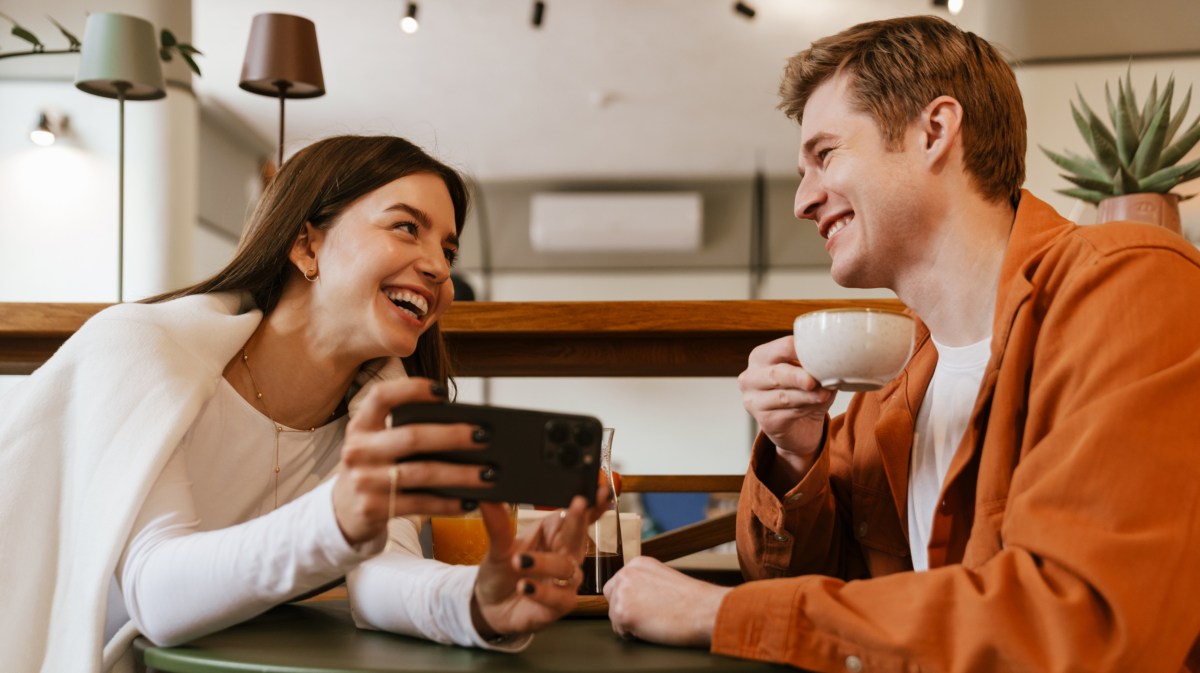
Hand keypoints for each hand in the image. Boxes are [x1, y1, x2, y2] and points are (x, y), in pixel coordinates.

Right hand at [332, 377, 488, 544]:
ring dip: (460, 474)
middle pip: (412, 437)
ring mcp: (364, 481)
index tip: (442, 392)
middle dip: (453, 435)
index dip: (411, 390)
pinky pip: (420, 504)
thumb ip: (406, 431)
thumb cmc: (374, 468)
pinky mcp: (373, 509)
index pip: (382, 396)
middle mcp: (358, 450)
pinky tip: (471, 501)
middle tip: (484, 437)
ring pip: (421, 473)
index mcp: (361, 426)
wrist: (342, 511)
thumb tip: (464, 429)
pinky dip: (448, 503)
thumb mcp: (377, 444)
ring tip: (489, 474)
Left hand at [471, 486, 608, 637]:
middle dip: (579, 519)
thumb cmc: (501, 572)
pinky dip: (542, 591)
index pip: (575, 514)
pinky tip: (524, 586)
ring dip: (544, 562)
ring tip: (518, 561)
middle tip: (578, 503)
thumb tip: (487, 498)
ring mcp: (565, 580)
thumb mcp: (497, 547)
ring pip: (566, 567)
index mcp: (554, 533)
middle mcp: (565, 554)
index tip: (595, 490)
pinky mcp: (561, 604)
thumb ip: (498, 524)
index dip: (590, 502)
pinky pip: (559, 597)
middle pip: (578, 535)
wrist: (490, 607)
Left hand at [604, 556, 730, 647]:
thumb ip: (645, 582)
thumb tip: (634, 597)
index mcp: (638, 563)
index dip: (630, 598)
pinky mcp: (622, 613)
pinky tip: (652, 628)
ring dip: (630, 623)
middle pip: (611, 597)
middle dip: (624, 608)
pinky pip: (619, 631)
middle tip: (648, 616)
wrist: (705, 610)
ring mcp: (622, 593)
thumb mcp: (664, 579)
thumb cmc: (692, 600)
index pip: (619, 582)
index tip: (645, 605)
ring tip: (655, 621)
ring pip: (614, 615)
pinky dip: (633, 635)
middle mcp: (626, 573)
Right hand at [738, 336, 834, 463]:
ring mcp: (754, 401)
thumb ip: (816, 367)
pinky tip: (817, 406)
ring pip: (783, 396)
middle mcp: (751, 377)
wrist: (798, 427)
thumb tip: (833, 365)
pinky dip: (805, 409)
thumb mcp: (810, 374)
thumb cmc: (802, 392)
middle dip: (797, 376)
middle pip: (775, 373)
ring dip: (807, 396)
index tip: (822, 354)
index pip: (783, 347)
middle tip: (813, 381)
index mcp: (761, 356)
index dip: (804, 350)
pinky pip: (787, 414)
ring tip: (824, 394)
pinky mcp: (764, 421)